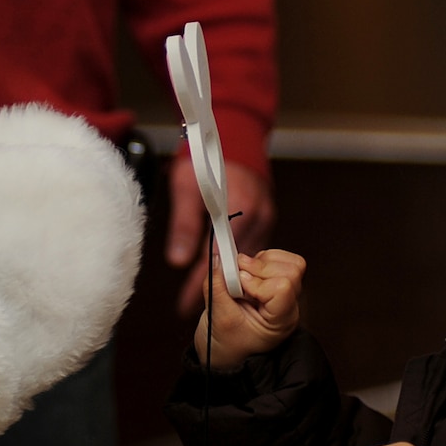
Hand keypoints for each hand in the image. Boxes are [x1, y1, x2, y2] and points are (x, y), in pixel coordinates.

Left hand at [169, 157, 274, 316]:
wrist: (234, 137)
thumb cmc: (205, 158)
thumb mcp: (186, 187)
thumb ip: (184, 225)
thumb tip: (179, 261)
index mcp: (238, 208)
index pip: (218, 257)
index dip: (202, 283)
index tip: (188, 304)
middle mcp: (257, 216)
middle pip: (236, 264)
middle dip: (216, 287)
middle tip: (194, 308)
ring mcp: (265, 218)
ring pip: (248, 260)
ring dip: (229, 277)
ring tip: (206, 299)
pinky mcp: (266, 219)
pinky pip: (253, 249)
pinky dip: (239, 263)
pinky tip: (225, 275)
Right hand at [191, 248, 304, 369]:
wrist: (225, 353)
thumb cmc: (225, 344)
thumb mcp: (217, 318)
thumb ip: (217, 286)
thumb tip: (217, 259)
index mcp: (281, 321)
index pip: (283, 286)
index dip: (257, 280)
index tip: (237, 285)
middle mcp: (288, 306)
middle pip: (291, 271)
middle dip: (260, 267)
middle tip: (237, 276)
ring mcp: (284, 294)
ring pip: (286, 262)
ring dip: (259, 262)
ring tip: (240, 278)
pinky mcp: (275, 282)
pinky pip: (277, 259)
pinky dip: (258, 259)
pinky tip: (245, 274)